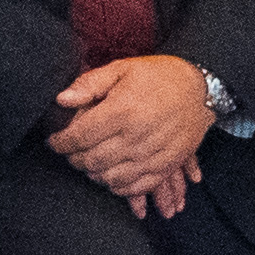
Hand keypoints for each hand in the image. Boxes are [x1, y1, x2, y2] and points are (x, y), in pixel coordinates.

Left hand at [50, 50, 215, 202]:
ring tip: (89, 163)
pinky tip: (111, 176)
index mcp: (122, 110)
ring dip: (94, 174)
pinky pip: (136, 186)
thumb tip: (61, 100)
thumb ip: (89, 84)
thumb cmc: (158, 76)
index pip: (79, 137)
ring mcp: (153, 154)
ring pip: (111, 178)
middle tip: (71, 152)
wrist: (200, 87)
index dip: (60, 143)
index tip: (54, 142)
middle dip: (74, 159)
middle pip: (91, 161)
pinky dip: (119, 187)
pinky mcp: (167, 165)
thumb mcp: (122, 68)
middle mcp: (137, 135)